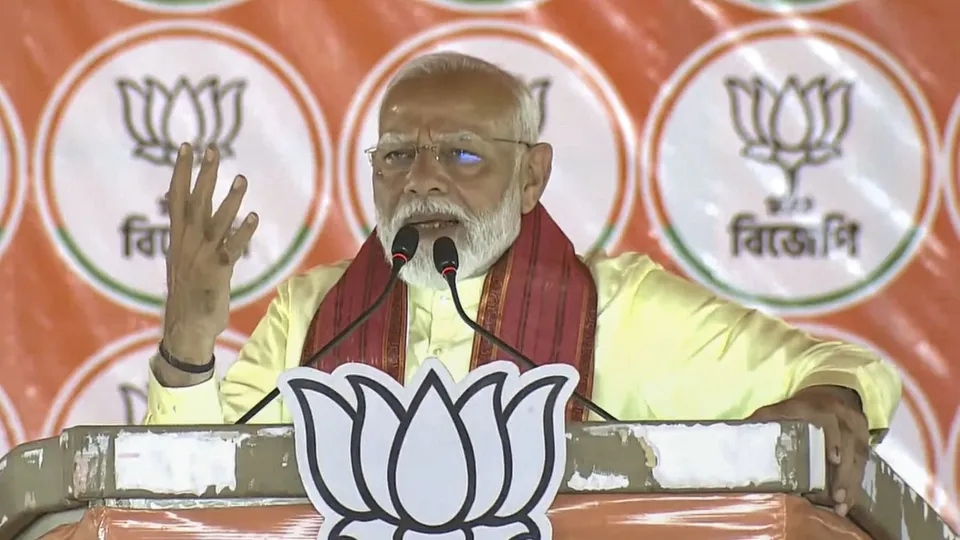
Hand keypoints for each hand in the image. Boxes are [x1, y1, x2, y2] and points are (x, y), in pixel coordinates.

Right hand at [162, 143, 257, 366]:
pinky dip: (242, 233)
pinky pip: (232, 249)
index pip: (177, 197)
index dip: (181, 171)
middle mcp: (187, 244)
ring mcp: (202, 257)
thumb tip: (199, 217)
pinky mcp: (217, 273)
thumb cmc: (189, 295)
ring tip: (241, 178)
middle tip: (212, 148)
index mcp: (177, 239)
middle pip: (196, 202)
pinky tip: (254, 218)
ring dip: (230, 200)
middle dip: (204, 174)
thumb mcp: (185, 261)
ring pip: (217, 222)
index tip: (186, 146)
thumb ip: (193, 237)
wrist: (186, 330)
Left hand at [746, 385, 868, 516]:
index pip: (830, 422)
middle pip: (849, 445)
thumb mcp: (782, 407)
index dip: (834, 440)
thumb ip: (763, 419)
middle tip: (837, 496)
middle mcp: (841, 418)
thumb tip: (738, 433)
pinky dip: (855, 484)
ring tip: (841, 505)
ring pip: (858, 458)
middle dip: (844, 473)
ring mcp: (856, 430)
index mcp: (819, 409)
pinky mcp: (864, 442)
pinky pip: (863, 464)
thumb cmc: (801, 407)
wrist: (832, 393)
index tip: (834, 459)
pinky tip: (847, 502)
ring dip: (851, 483)